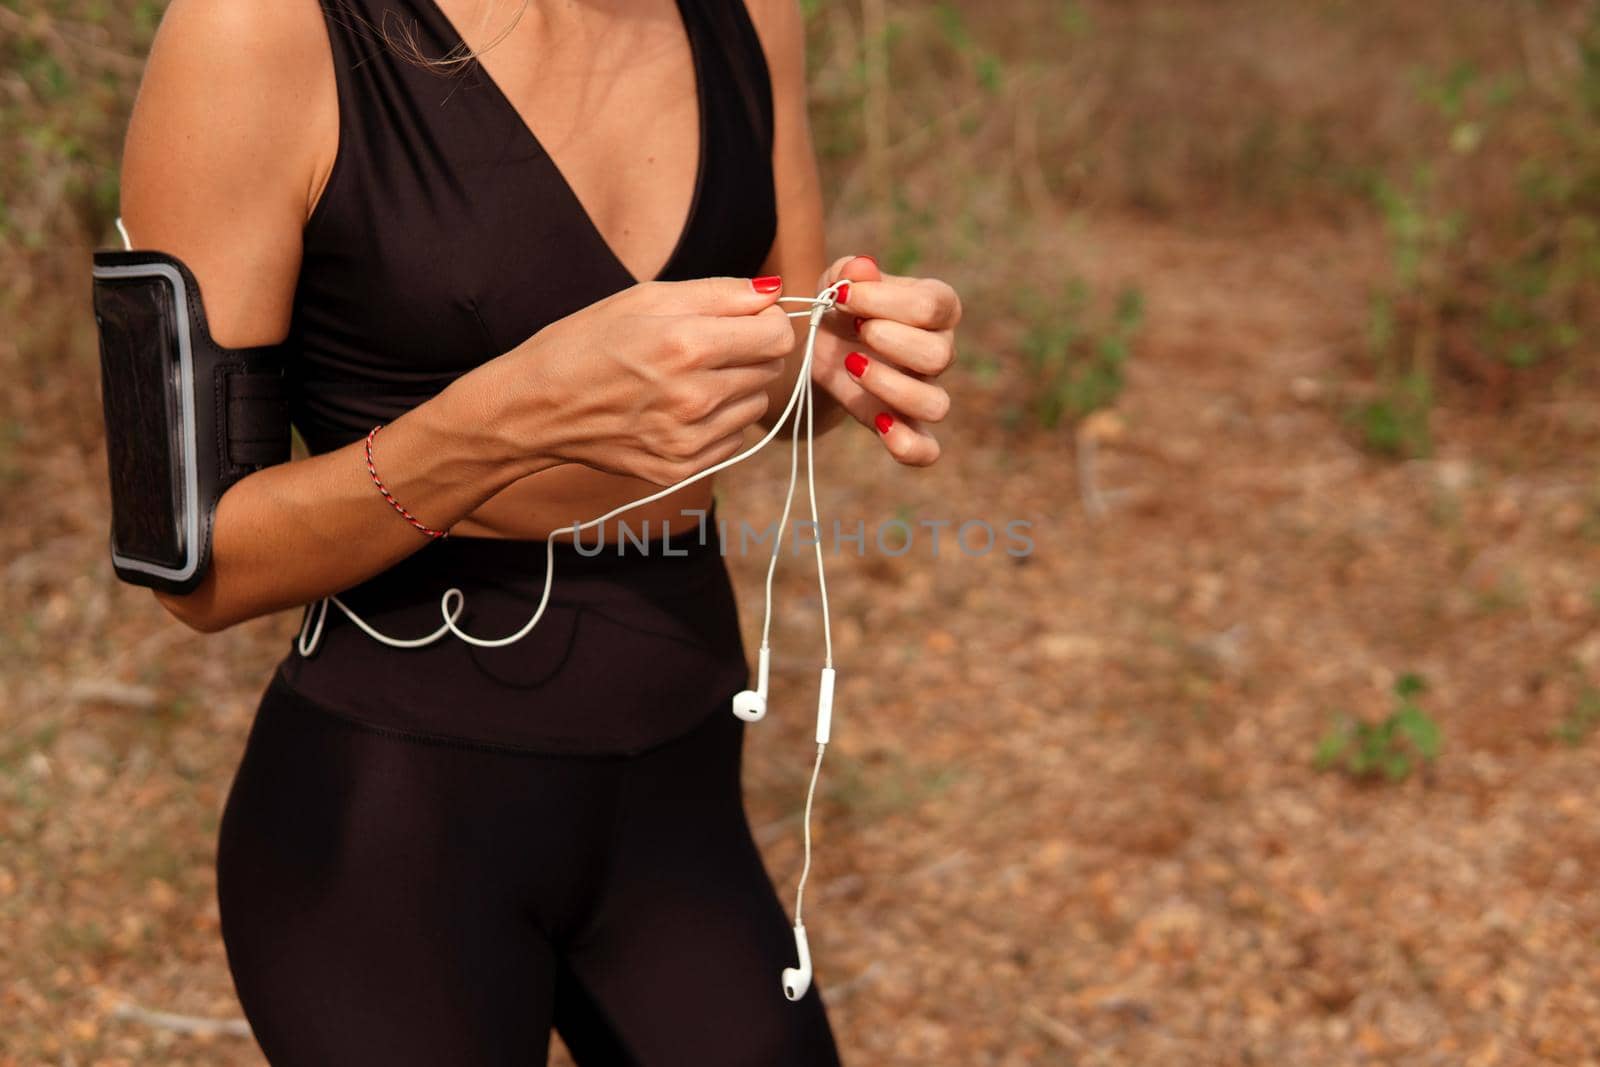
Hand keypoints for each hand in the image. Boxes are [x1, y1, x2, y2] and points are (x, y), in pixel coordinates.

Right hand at [474, 277, 795, 485]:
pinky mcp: (681, 469)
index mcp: (685, 345)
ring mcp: (688, 440)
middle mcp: (694, 398)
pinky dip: (717, 422)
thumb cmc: (586, 342)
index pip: (777, 336)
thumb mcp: (644, 299)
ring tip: (688, 379)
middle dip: (748, 352)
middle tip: (704, 348)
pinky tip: (678, 409)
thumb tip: (774, 290)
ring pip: (755, 405)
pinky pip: (733, 439)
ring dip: (735, 388)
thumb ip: (719, 293)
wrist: (536, 409)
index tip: (743, 320)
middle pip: (771, 369)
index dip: (766, 321)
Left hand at [811, 255, 960, 465]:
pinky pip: (925, 450)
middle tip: (856, 330)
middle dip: (889, 341)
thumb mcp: (838, 280)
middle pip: (940, 356)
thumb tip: (862, 270)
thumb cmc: (842, 306)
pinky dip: (907, 445)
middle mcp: (940, 351)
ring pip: (936, 405)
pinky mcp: (905, 426)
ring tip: (853, 366)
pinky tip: (878, 423)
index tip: (843, 297)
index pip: (933, 305)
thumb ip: (850, 271)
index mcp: (937, 308)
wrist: (820, 346)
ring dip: (890, 387)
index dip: (884, 301)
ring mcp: (925, 392)